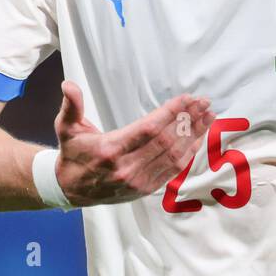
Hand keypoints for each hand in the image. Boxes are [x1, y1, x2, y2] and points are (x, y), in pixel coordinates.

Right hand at [54, 81, 214, 206]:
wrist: (70, 190)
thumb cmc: (73, 155)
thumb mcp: (67, 128)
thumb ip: (71, 106)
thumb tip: (68, 85)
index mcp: (110, 150)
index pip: (149, 128)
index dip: (171, 112)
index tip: (187, 98)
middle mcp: (127, 168)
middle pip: (166, 141)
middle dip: (188, 119)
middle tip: (204, 103)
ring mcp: (138, 181)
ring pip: (174, 156)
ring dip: (194, 135)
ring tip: (208, 116)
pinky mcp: (145, 189)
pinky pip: (173, 170)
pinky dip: (189, 153)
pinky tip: (199, 138)